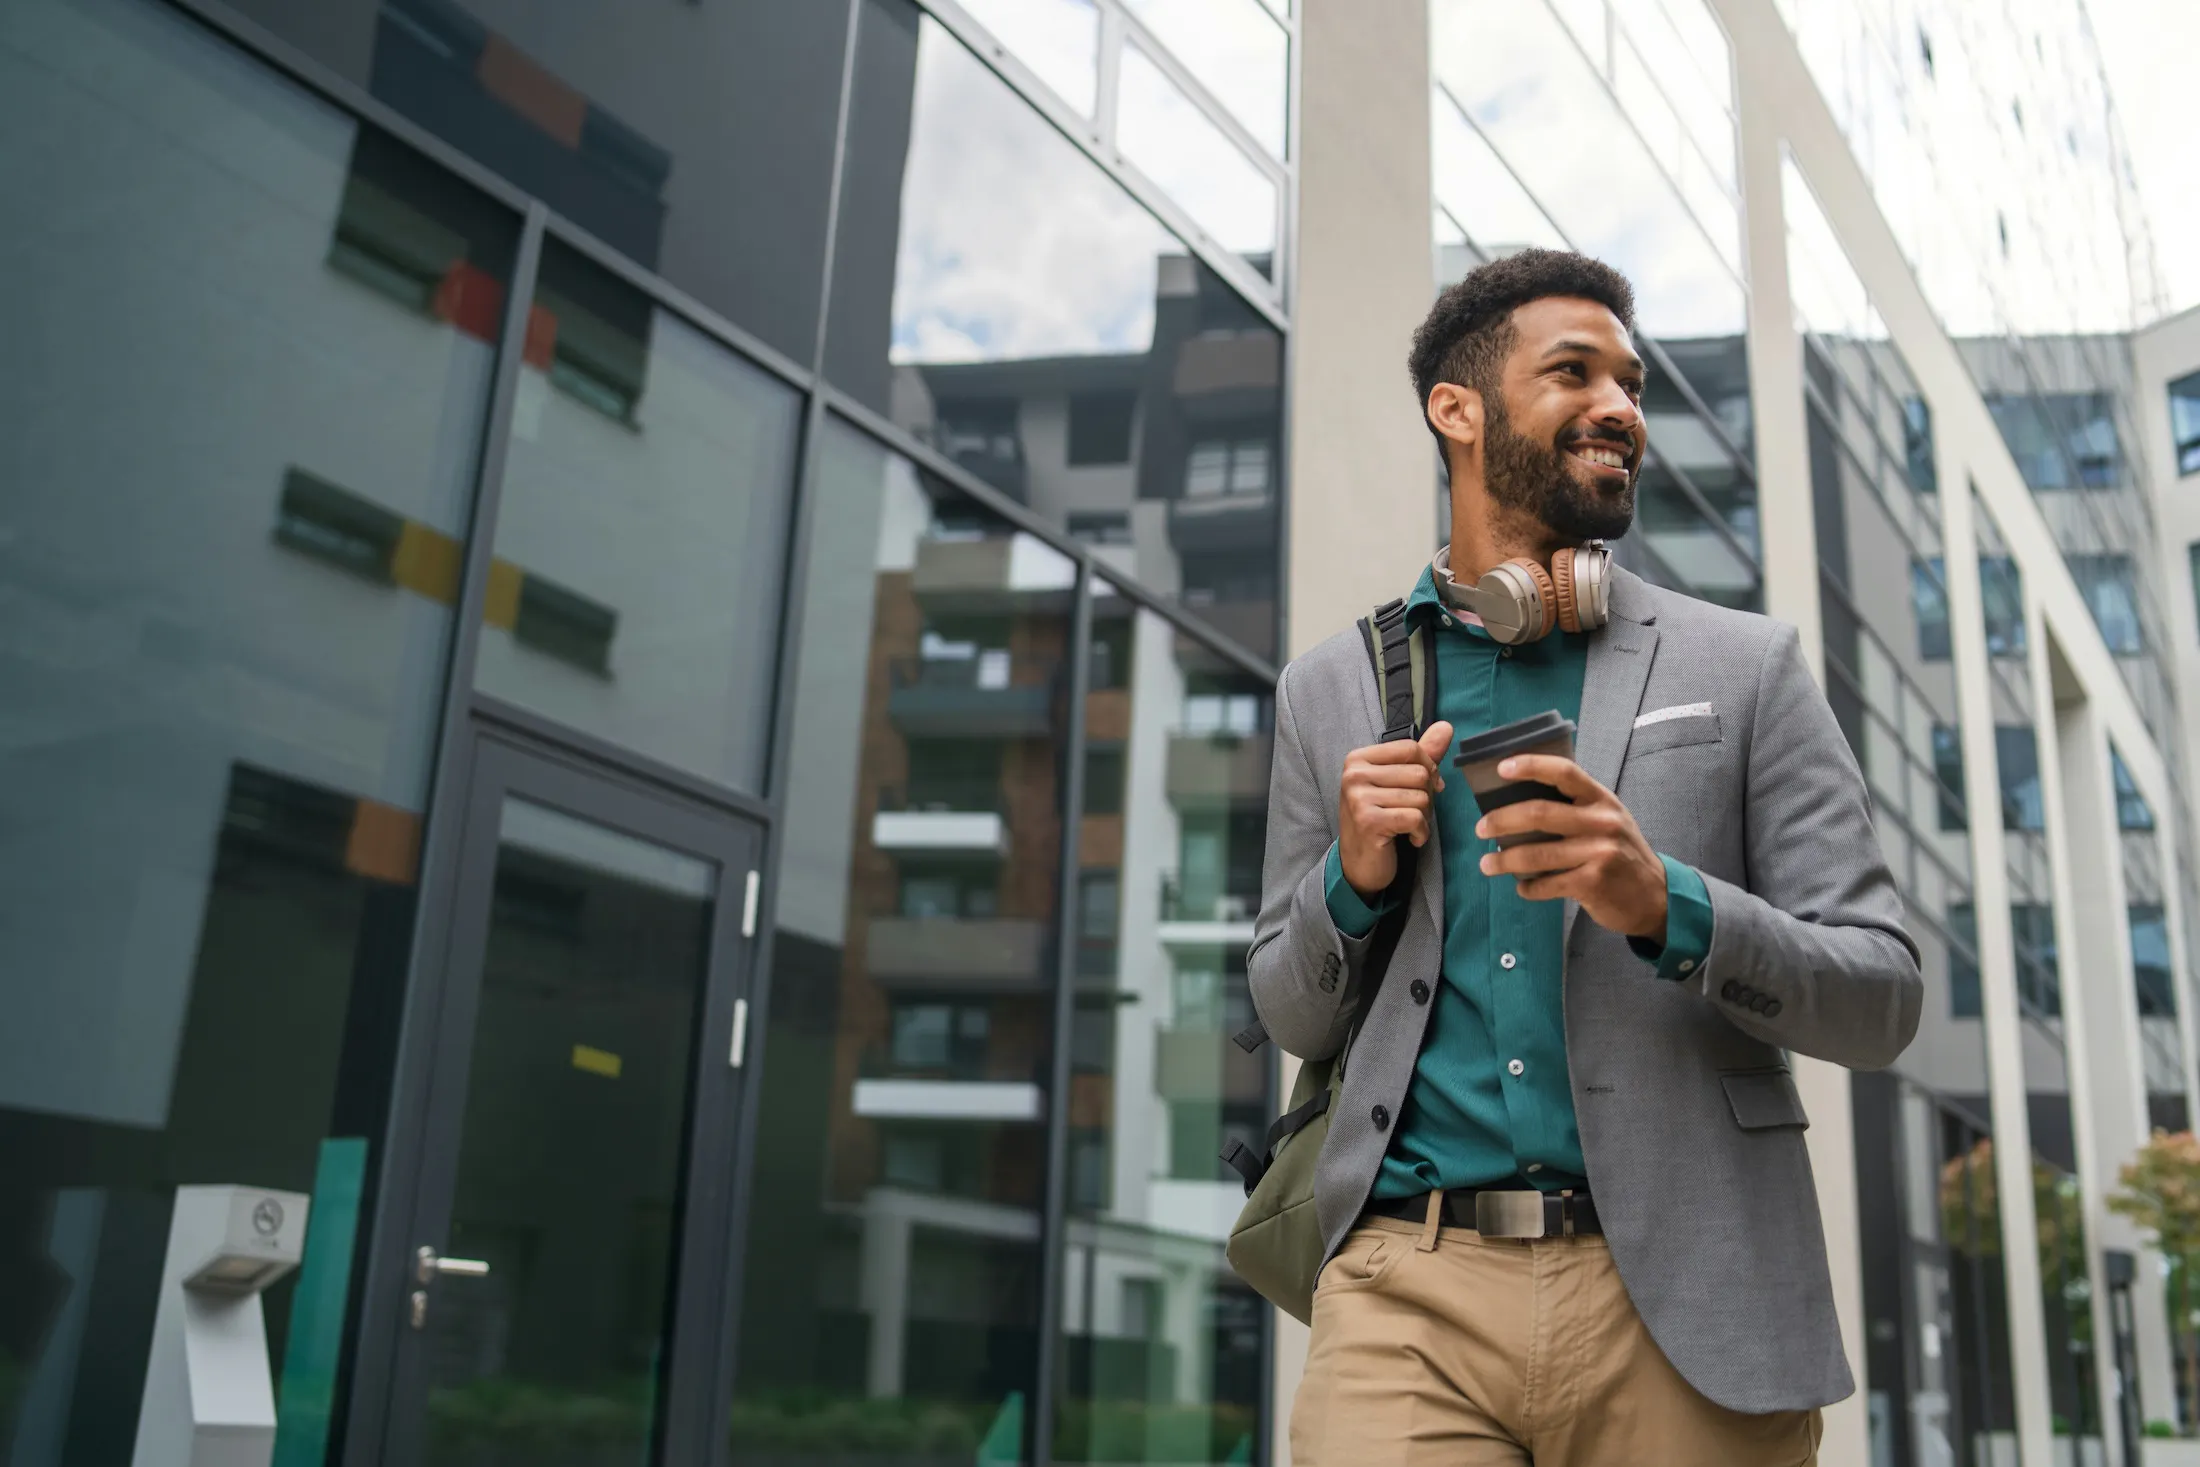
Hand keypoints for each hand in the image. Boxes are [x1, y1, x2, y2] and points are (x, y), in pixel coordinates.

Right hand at [1337, 722, 1453, 897]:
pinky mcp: (1368, 821)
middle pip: (1419, 773)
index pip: (1410, 748)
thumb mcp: (1398, 783)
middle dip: (1427, 797)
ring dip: (1424, 817)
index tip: (1426, 788)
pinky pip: (1415, 818)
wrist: (1359, 863)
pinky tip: (1411, 839)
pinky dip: (1421, 832)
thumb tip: (1446, 727)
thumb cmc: (1380, 819)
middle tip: (1413, 813)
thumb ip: (1421, 755)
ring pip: (1420, 797)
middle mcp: (1354, 774)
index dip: (1429, 768)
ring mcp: (1358, 797)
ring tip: (1409, 826)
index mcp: (1358, 758)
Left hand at [1474, 754, 1668, 941]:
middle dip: (1502, 820)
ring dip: (1504, 860)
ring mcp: (1599, 853)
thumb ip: (1575, 806)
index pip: (1564, 772)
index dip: (1531, 766)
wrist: (1655, 895)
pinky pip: (1547, 884)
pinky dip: (1528, 888)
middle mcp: (1602, 822)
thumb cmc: (1621, 852)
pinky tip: (1521, 887)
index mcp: (1601, 799)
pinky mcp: (1592, 883)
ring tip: (1487, 864)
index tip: (1501, 768)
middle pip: (1540, 813)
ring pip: (1537, 854)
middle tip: (1481, 829)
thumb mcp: (1608, 819)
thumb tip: (1518, 799)